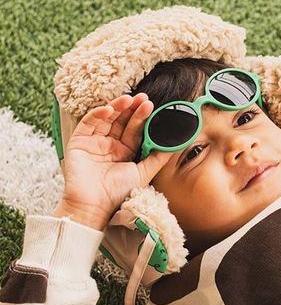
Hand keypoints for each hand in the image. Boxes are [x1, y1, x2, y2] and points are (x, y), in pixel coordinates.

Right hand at [53, 93, 172, 230]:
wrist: (94, 205)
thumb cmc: (117, 193)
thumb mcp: (143, 173)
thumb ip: (158, 157)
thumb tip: (177, 144)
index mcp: (124, 151)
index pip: (134, 129)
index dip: (142, 117)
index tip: (151, 106)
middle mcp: (110, 144)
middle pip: (121, 120)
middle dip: (132, 108)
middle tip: (143, 98)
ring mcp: (94, 141)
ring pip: (106, 118)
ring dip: (117, 107)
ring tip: (128, 100)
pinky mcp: (79, 141)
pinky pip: (88, 123)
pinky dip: (98, 114)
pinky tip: (109, 110)